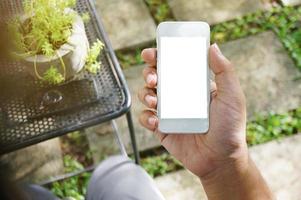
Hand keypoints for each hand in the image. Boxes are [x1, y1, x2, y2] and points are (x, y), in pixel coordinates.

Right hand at [138, 44, 247, 177]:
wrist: (221, 159)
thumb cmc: (230, 128)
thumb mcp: (232, 96)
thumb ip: (224, 71)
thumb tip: (212, 47)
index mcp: (193, 84)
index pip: (174, 64)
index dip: (160, 56)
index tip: (152, 53)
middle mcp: (179, 96)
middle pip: (155, 76)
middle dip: (148, 73)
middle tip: (152, 78)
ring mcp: (169, 112)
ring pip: (146, 94)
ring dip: (145, 93)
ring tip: (155, 101)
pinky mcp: (162, 128)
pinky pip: (146, 118)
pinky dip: (146, 117)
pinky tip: (156, 121)